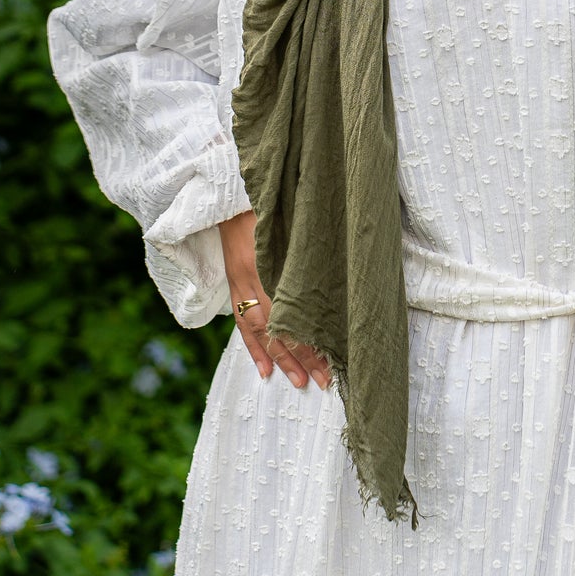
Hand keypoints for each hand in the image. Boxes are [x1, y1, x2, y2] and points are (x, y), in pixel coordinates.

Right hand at [218, 210, 331, 390]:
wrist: (230, 193)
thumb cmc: (271, 204)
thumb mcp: (294, 225)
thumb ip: (312, 253)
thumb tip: (345, 275)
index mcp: (273, 264)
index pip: (294, 313)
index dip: (313, 338)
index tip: (333, 359)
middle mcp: (255, 278)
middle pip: (281, 327)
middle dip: (303, 356)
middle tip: (324, 380)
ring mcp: (241, 283)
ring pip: (262, 331)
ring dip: (281, 359)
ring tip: (298, 382)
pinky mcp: (233, 284)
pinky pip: (242, 322)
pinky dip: (253, 348)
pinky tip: (264, 370)